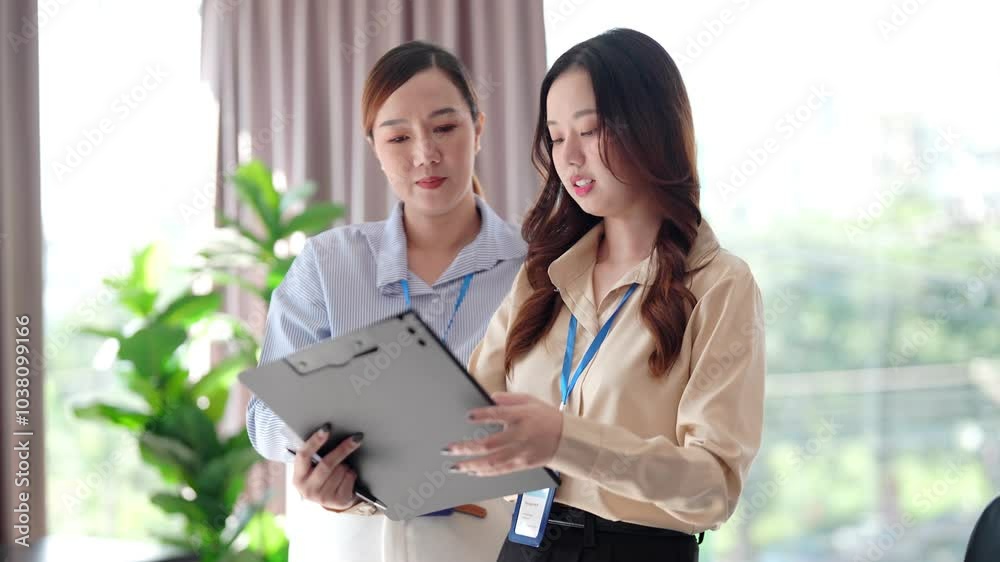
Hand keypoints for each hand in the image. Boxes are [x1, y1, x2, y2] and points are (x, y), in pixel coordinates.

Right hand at [290, 424, 363, 510]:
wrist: (333, 501)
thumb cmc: (323, 478)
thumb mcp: (313, 470)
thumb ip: (314, 456)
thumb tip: (327, 431)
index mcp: (298, 478)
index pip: (303, 456)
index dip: (315, 441)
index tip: (327, 428)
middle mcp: (308, 489)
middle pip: (327, 464)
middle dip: (342, 449)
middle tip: (356, 438)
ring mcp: (322, 497)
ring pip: (340, 471)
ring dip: (346, 466)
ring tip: (342, 469)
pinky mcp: (337, 501)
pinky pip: (349, 479)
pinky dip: (351, 474)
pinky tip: (347, 478)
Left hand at [443, 392, 562, 476]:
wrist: (567, 439)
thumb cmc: (545, 417)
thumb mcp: (529, 400)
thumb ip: (508, 398)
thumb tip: (489, 397)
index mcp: (521, 415)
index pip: (499, 414)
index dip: (482, 416)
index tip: (467, 416)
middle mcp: (520, 435)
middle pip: (489, 444)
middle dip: (466, 448)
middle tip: (448, 449)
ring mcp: (521, 452)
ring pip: (492, 462)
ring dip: (471, 465)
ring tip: (454, 466)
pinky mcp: (522, 464)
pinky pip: (500, 470)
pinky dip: (484, 472)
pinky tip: (471, 471)